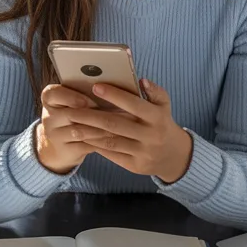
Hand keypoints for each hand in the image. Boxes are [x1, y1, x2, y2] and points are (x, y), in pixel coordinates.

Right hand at [34, 84, 110, 173]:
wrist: (61, 145)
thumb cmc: (74, 115)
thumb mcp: (73, 102)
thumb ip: (86, 93)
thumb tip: (113, 86)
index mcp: (49, 99)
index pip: (52, 93)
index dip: (70, 97)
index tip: (86, 101)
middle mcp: (48, 117)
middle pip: (69, 114)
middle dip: (93, 113)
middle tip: (114, 112)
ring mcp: (55, 136)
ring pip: (79, 131)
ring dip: (101, 128)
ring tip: (119, 125)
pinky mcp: (65, 151)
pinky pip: (85, 146)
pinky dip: (101, 142)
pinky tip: (115, 138)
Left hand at [60, 79, 193, 182]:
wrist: (174, 157)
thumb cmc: (163, 124)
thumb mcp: (164, 106)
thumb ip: (155, 92)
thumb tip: (141, 80)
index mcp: (157, 117)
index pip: (133, 104)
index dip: (114, 95)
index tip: (95, 86)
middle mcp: (150, 135)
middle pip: (115, 124)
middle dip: (91, 116)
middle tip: (71, 108)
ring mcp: (142, 152)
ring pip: (110, 141)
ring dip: (88, 132)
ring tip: (72, 123)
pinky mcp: (135, 166)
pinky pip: (111, 154)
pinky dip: (96, 145)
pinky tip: (83, 136)